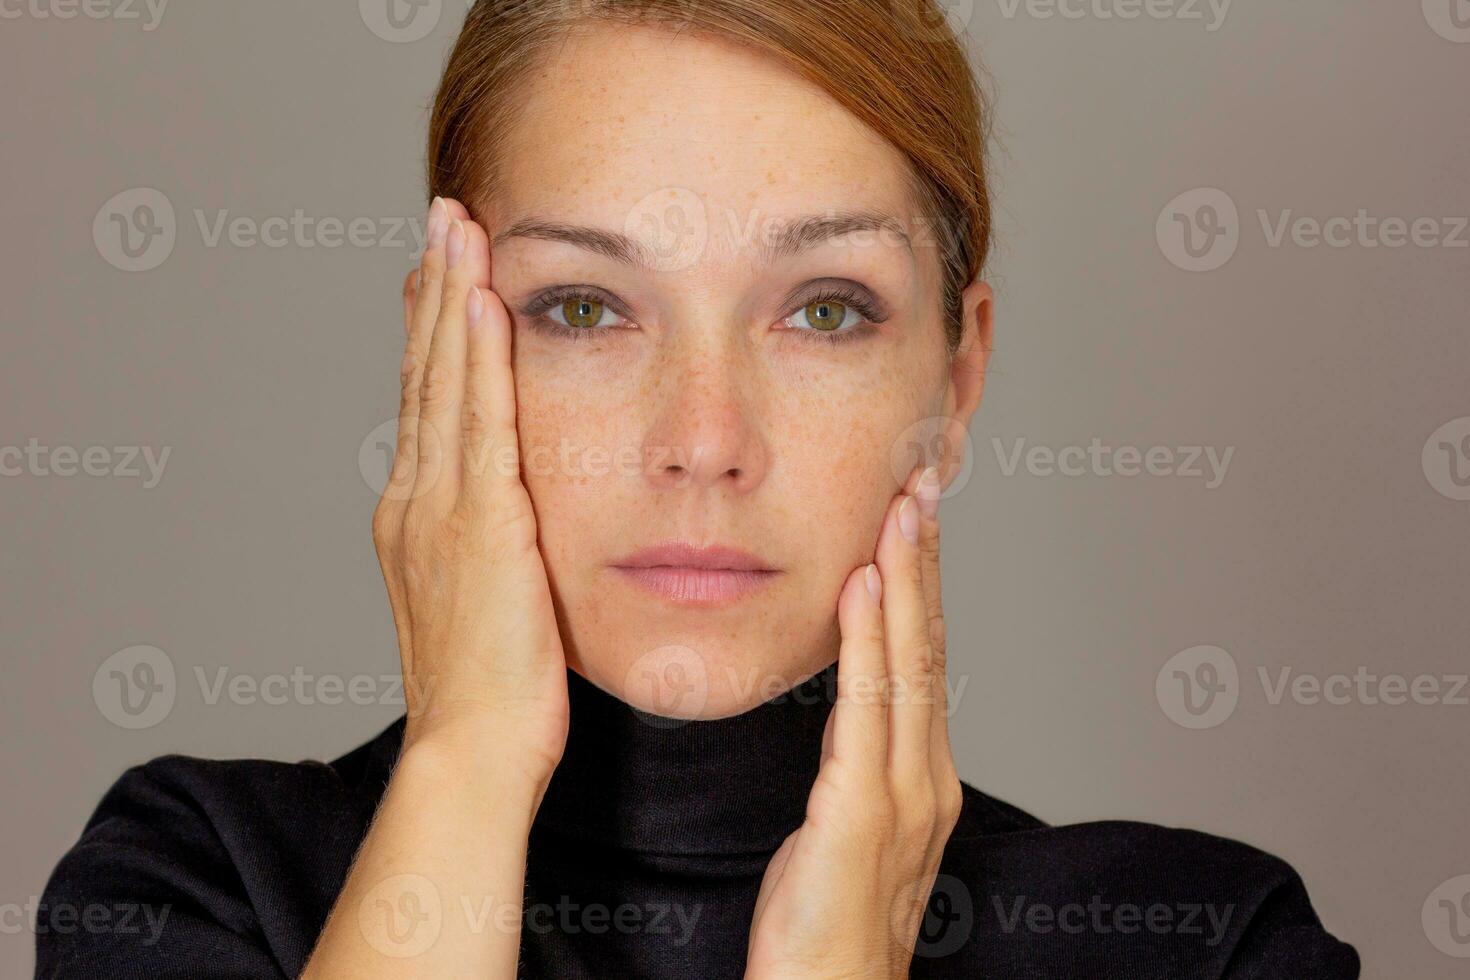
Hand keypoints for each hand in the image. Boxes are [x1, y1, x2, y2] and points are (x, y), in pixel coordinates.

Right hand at [372, 196, 567, 787]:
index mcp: (415, 516)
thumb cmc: (489, 691)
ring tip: (457, 226)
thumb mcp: (482, 600)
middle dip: (433, 289)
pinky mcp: (481, 521)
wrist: (472, 747)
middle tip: (442, 218)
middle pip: (425, 372)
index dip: (430, 331)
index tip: (438, 273)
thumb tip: (513, 511)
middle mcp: (415, 499)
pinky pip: (481, 419)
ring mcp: (440, 507)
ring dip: (451, 296)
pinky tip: (484, 299)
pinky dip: (479, 355)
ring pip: (445, 380)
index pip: (425, 402)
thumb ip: (489, 544)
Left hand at [745, 466, 961, 978]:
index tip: (910, 516)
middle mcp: (924, 777)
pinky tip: (861, 589)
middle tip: (919, 478)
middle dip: (922, 559)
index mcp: (918, 776)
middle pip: (927, 647)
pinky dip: (866, 644)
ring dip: (903, 580)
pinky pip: (866, 714)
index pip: (922, 661)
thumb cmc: (825, 928)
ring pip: (907, 666)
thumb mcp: (840, 831)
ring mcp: (901, 798)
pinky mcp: (861, 819)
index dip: (920, 584)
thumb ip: (852, 768)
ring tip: (899, 508)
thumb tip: (847, 716)